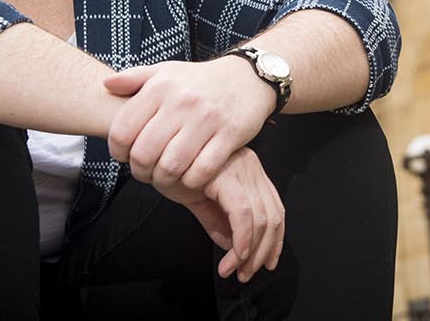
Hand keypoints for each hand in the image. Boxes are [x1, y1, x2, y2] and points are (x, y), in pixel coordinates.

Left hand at [104, 57, 274, 199]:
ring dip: (164, 180)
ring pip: (171, 166)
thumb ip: (134, 78)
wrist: (247, 77)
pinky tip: (191, 176)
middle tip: (146, 172)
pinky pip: (202, 170)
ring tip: (165, 176)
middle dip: (140, 171)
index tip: (125, 156)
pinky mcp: (230, 134)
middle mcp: (182, 102)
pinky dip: (192, 181)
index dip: (117, 152)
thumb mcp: (167, 71)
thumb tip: (106, 85)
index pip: (122, 131)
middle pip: (144, 154)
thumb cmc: (200, 79)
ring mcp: (207, 119)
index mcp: (161, 88)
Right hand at [173, 147, 284, 282]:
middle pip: (272, 216)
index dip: (276, 240)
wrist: (152, 156)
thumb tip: (237, 249)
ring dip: (249, 253)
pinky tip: (233, 257)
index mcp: (251, 170)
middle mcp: (251, 166)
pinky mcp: (226, 176)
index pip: (276, 209)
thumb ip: (220, 223)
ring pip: (260, 219)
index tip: (268, 263)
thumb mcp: (203, 202)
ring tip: (233, 271)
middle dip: (263, 252)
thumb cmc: (175, 174)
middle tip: (246, 274)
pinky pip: (243, 215)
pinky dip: (242, 240)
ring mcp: (241, 169)